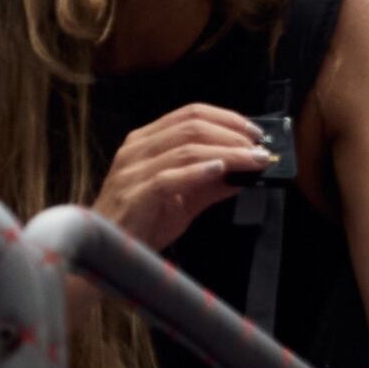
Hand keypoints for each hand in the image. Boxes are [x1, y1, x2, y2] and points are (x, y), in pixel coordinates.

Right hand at [93, 103, 277, 253]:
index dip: (227, 118)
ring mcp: (132, 171)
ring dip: (225, 152)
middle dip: (231, 134)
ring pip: (184, 149)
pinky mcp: (133, 195)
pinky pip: (168, 178)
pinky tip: (220, 171)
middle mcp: (136, 149)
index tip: (255, 131)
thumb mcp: (184, 199)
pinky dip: (197, 172)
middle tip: (259, 148)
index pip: (190, 113)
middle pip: (190, 126)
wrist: (109, 253)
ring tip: (251, 161)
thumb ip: (212, 183)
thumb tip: (246, 171)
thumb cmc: (142, 223)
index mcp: (145, 141)